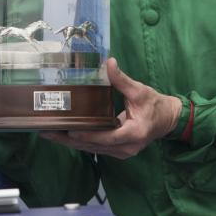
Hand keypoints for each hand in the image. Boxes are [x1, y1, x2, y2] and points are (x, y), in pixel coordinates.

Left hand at [41, 58, 181, 159]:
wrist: (168, 120)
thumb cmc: (155, 105)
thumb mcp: (140, 91)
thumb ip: (122, 79)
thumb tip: (109, 63)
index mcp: (133, 133)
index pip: (106, 137)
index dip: (87, 134)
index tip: (69, 129)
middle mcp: (126, 148)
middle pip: (94, 146)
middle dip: (70, 140)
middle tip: (48, 132)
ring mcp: (122, 152)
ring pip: (92, 149)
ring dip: (71, 143)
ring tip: (50, 134)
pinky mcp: (118, 151)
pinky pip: (96, 148)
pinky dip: (80, 142)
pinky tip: (64, 136)